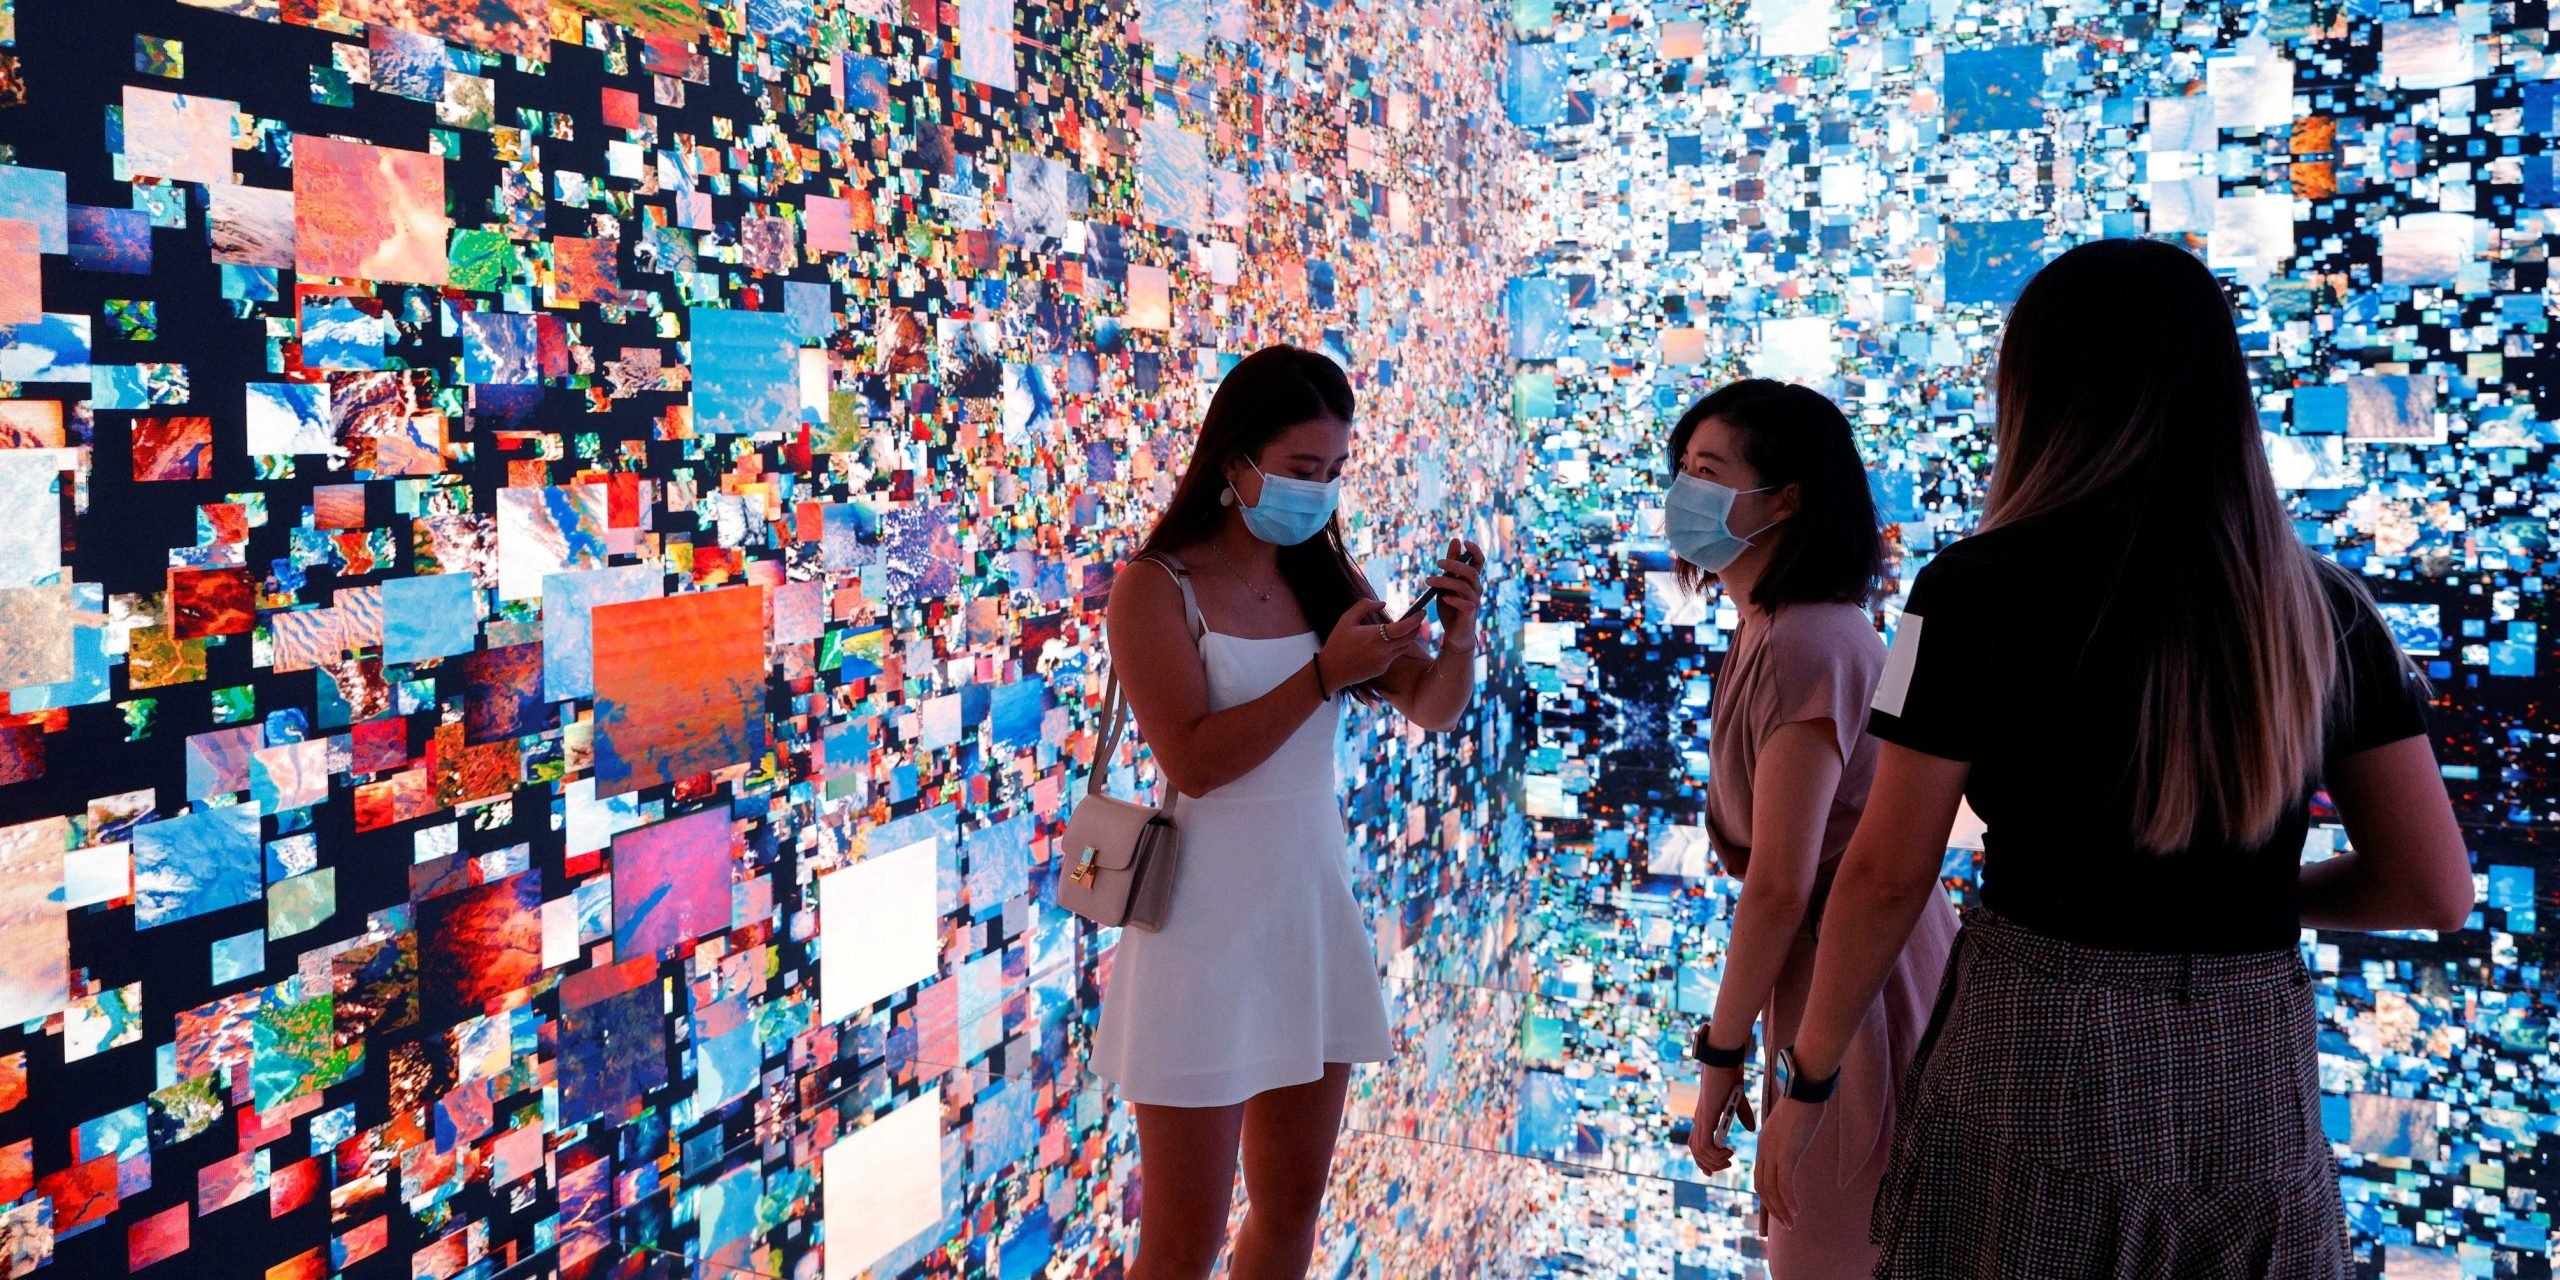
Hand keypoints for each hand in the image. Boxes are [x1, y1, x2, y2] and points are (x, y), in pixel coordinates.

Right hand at [1319, 599, 1426, 687]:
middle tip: (1417, 618)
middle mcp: (1383, 651)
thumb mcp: (1346, 619)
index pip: (1404, 627)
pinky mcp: (1382, 669)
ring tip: (1403, 628)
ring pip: (1403, 647)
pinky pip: (1394, 656)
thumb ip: (1364, 606)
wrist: (1330, 671)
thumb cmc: (1337, 643)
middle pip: (1409, 638)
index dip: (1416, 619)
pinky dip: (1394, 647)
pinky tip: (1385, 642)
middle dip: (1416, 627)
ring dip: (1407, 637)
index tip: (1422, 611)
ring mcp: (1384, 662)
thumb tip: (1383, 603)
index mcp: (1375, 637)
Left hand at [1426, 538, 1486, 633]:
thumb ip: (1451, 565)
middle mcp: (1476, 589)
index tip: (1464, 541)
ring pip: (1464, 586)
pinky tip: (1444, 598)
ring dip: (1445, 582)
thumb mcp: (1447, 584)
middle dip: (1454, 565)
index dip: (1474, 550)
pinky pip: (1466, 604)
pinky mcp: (1470, 615)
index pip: (1479, 561)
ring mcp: (1475, 602)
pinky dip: (1454, 599)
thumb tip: (1455, 540)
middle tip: (1437, 563)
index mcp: (1471, 580)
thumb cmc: (1451, 607)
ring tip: (1428, 581)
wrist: (1454, 634)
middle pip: (1471, 572)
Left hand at [1685, 1064, 1755, 1175]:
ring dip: (1714, 1160)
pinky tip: (1729, 1151)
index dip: (1702, 1159)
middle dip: (1709, 1164)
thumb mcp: (1738, 1100)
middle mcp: (1699, 1119)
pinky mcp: (1706, 1116)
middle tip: (1726, 1165)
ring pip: (1699, 1150)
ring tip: (1729, 1158)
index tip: (1712, 1170)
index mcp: (1704, 1116)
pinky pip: (1705, 1144)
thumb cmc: (1729, 1076)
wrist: (1724, 1059)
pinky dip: (1715, 1153)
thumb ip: (1743, 1115)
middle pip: (1696, 1151)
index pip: (1696, 1144)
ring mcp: (1701, 1118)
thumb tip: (1750, 1129)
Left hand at [1753, 1095, 1822, 1232]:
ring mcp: (1774, 1152)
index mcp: (1765, 1143)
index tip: (1778, 1208)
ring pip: (1772, 1188)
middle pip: (1763, 1186)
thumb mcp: (1792, 1124)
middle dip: (1773, 1207)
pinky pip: (1784, 1183)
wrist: (1804, 1087)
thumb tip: (1796, 1143)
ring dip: (1781, 1209)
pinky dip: (1788, 1200)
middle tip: (1784, 1222)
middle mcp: (1765, 1150)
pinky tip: (1796, 1211)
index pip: (1761, 1175)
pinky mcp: (1786, 1153)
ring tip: (1791, 1223)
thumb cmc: (1803, 1101)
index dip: (1768, 1194)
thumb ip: (1790, 1137)